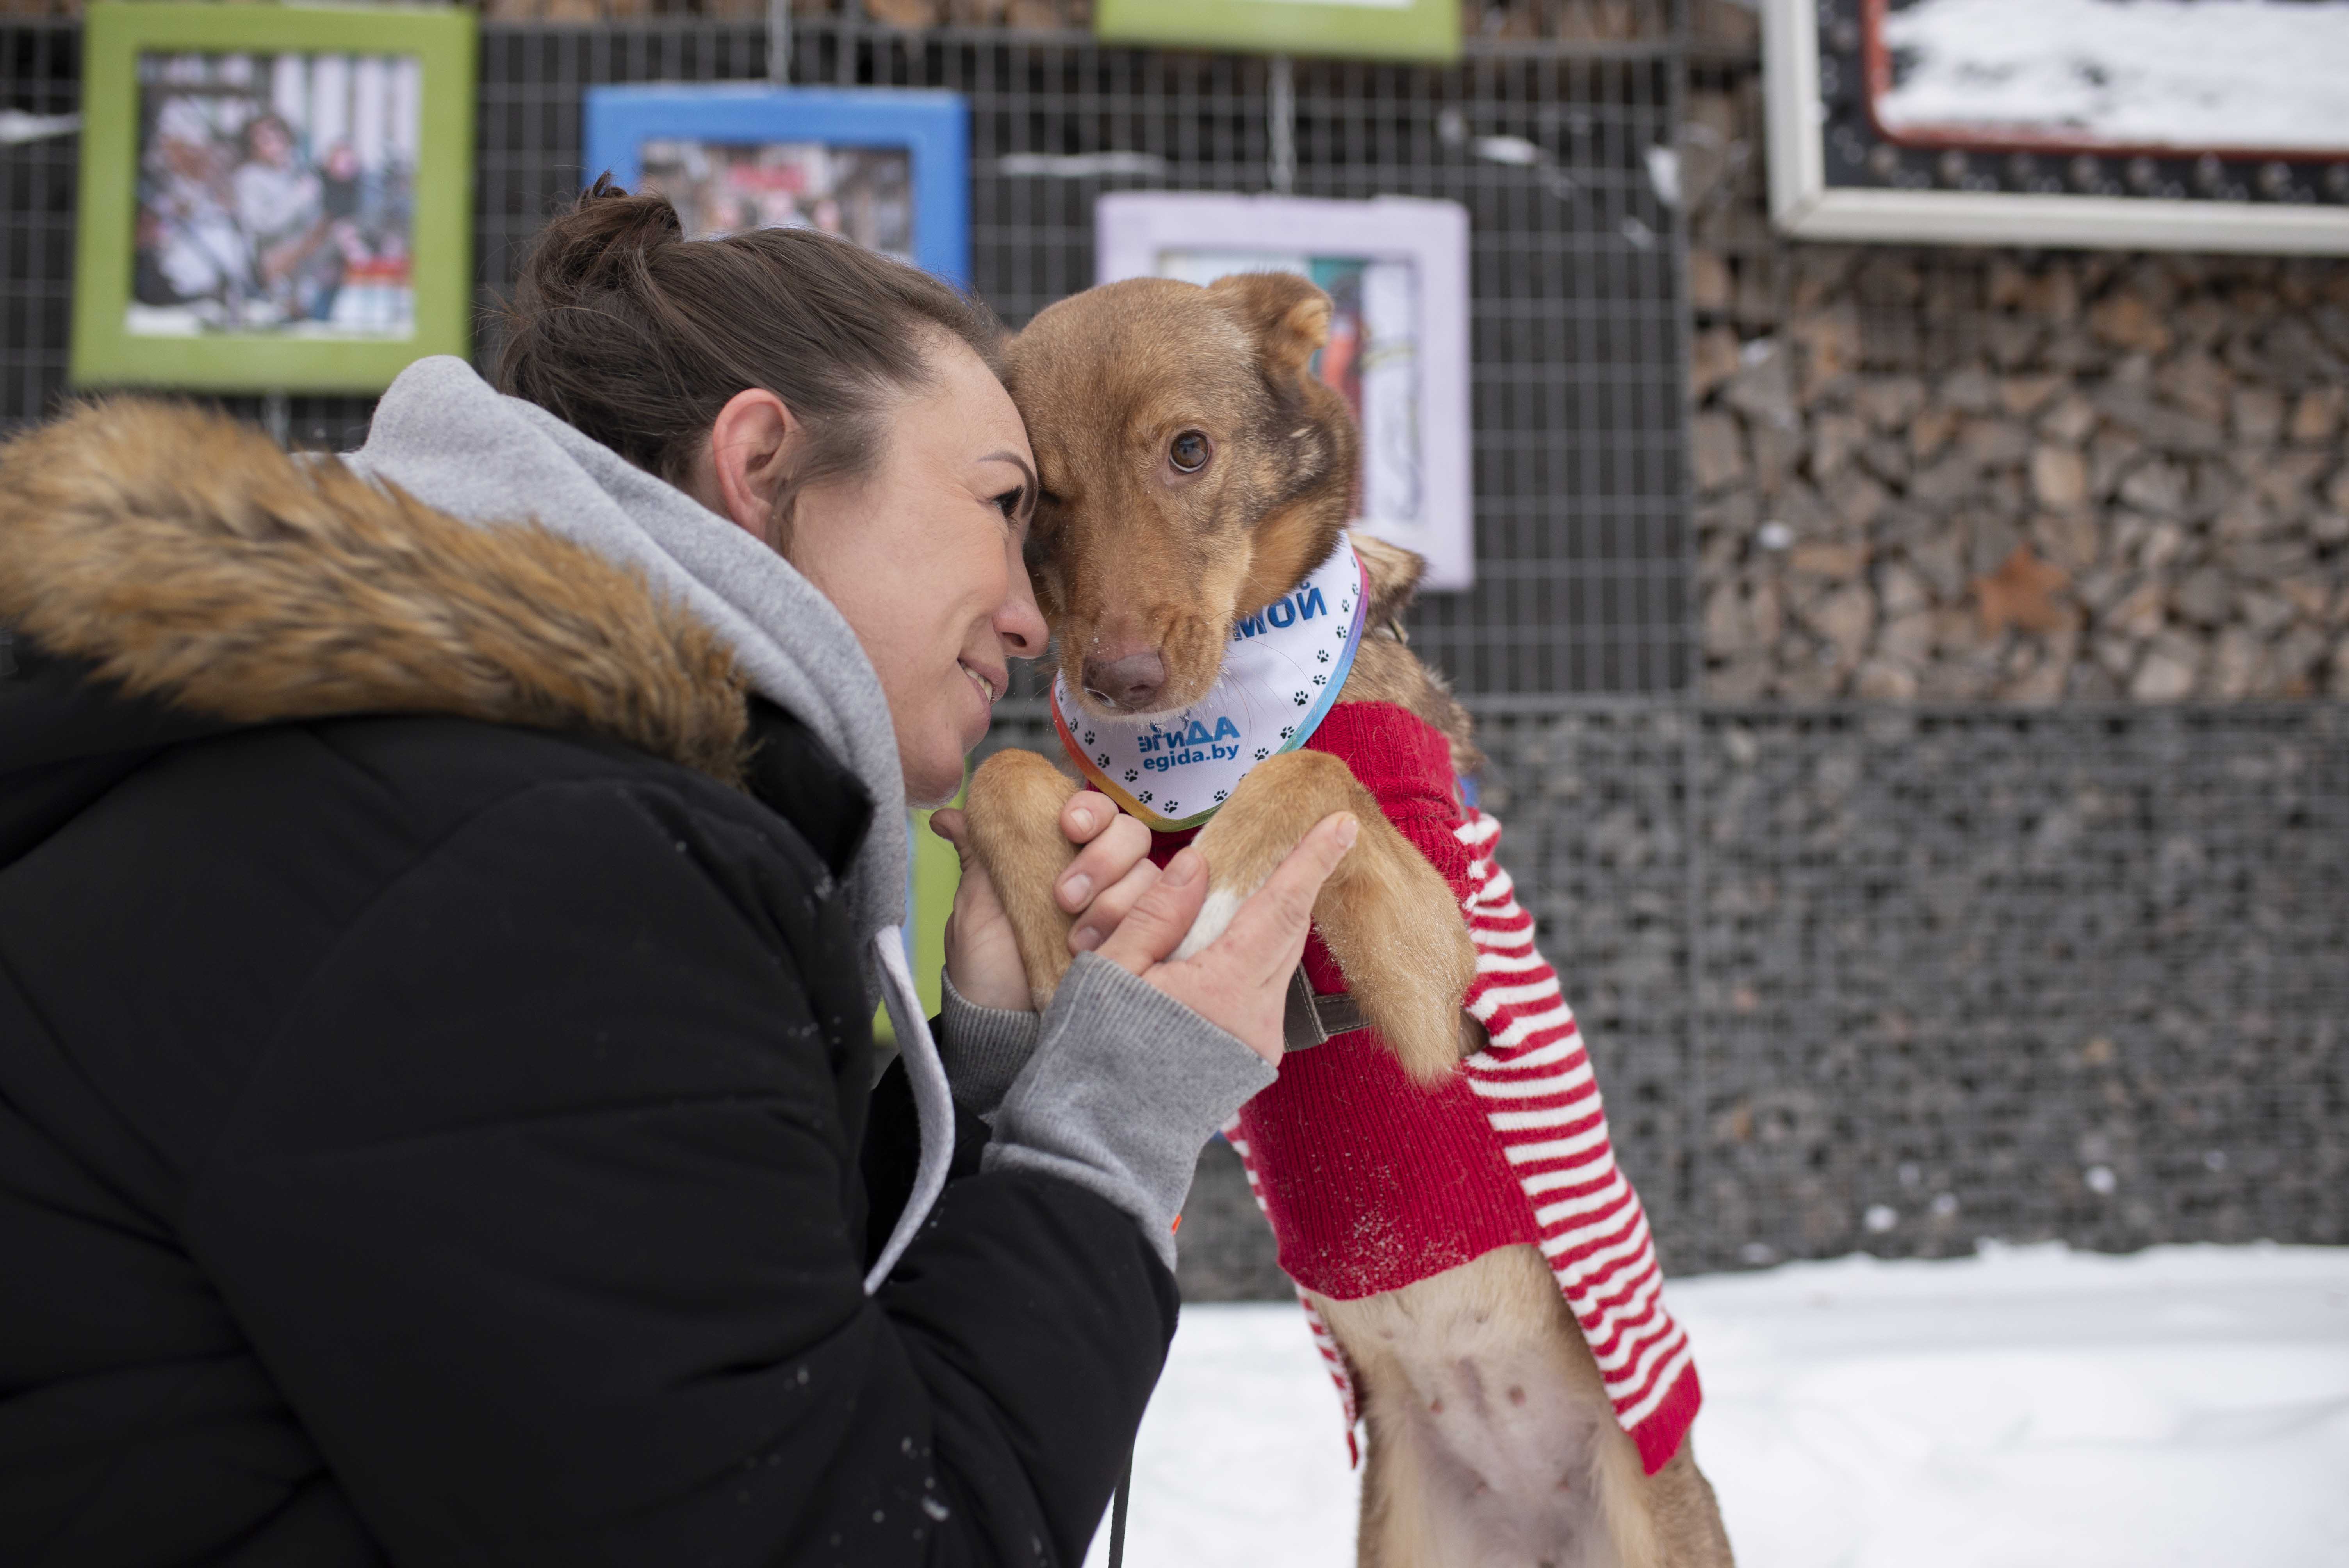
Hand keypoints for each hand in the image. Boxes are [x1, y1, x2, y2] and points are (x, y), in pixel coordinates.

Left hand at [931, 790, 1161, 1011]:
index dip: (1089, 809)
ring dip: (1114, 901)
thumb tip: (946, 816)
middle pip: (1130, 835)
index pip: (1094, 811)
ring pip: (1148, 874)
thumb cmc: (988, 971)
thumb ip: (977, 857)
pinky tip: (1103, 948)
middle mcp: (1102, 876)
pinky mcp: (1148, 941)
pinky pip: (1166, 915)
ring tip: (1076, 940)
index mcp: (1060, 855)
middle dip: (1102, 857)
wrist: (1005, 1029)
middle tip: (1065, 895)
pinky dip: (1141, 925)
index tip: (1067, 826)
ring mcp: (1127, 909)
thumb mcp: (976, 909)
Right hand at [1095, 813, 1358, 1064]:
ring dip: (1275, 918)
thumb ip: (1156, 913)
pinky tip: (1233, 937)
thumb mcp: (1112, 971)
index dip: (1311, 861)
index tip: (1341, 825)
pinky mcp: (1253, 1055)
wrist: (1100, 1139)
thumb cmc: (1094, 1055)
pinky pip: (1266, 987)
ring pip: (1279, 959)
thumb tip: (1197, 865)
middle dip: (1298, 883)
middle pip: (1289, 932)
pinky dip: (1257, 953)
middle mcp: (1257, 1017)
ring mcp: (1260, 1040)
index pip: (1281, 908)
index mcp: (1223, 990)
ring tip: (1265, 881)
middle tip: (1309, 839)